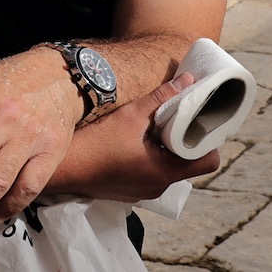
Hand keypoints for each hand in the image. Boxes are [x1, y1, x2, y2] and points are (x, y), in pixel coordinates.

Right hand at [38, 74, 219, 208]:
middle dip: (187, 140)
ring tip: (157, 126)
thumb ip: (161, 98)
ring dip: (169, 149)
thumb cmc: (95, 144)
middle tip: (177, 117)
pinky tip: (139, 140)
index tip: (197, 119)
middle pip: (191, 164)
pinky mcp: (132, 190)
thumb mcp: (131, 116)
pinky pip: (154, 173)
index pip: (209, 161)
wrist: (62, 170)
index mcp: (164, 171)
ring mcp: (145, 191)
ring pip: (172, 168)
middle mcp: (159, 186)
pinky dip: (153, 157)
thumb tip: (188, 80)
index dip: (208, 139)